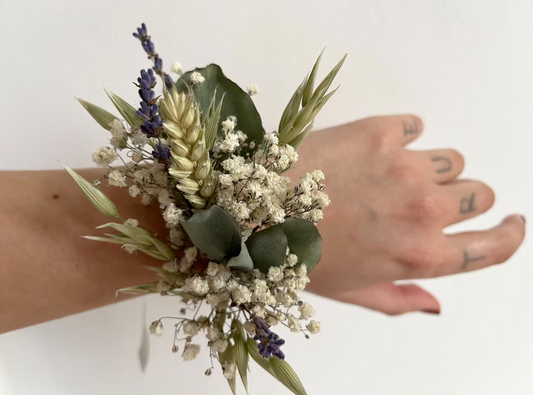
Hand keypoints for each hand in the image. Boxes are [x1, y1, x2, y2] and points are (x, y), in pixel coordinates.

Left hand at [291, 115, 525, 314]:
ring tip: (387, 177)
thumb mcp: (348, 292)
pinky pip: (417, 126)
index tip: (511, 223)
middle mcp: (422, 209)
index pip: (492, 246)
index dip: (509, 234)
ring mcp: (404, 166)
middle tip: (420, 202)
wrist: (247, 210)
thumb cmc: (293, 257)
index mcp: (419, 255)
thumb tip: (436, 304)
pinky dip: (403, 138)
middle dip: (460, 200)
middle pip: (480, 194)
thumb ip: (399, 299)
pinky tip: (373, 152)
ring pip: (452, 159)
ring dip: (430, 169)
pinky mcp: (379, 131)